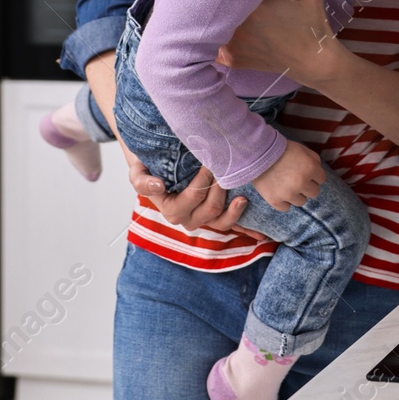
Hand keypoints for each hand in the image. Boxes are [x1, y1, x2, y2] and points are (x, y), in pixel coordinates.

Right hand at [120, 145, 266, 240]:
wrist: (159, 165)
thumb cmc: (150, 168)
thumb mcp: (137, 172)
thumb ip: (141, 181)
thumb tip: (158, 186)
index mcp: (170, 209)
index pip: (189, 201)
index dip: (201, 185)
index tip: (209, 165)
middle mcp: (187, 217)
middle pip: (209, 210)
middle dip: (220, 190)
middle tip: (227, 168)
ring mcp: (203, 219)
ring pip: (221, 222)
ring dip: (234, 210)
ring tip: (242, 196)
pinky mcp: (216, 217)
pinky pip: (232, 227)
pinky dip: (247, 230)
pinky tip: (262, 234)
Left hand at [152, 0, 341, 80]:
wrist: (313, 61)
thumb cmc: (311, 23)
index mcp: (251, 7)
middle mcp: (235, 28)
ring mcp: (229, 46)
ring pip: (195, 22)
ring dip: (178, 0)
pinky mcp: (229, 59)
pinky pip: (202, 43)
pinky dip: (187, 27)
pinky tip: (173, 17)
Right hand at [251, 140, 325, 210]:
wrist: (257, 154)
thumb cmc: (281, 150)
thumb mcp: (302, 149)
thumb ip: (314, 160)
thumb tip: (318, 173)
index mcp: (310, 168)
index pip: (321, 179)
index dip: (313, 175)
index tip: (305, 171)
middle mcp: (301, 183)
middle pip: (314, 193)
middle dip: (307, 186)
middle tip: (296, 179)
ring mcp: (288, 194)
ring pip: (301, 202)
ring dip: (296, 195)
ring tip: (286, 185)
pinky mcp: (275, 201)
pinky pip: (286, 207)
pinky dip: (283, 201)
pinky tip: (279, 191)